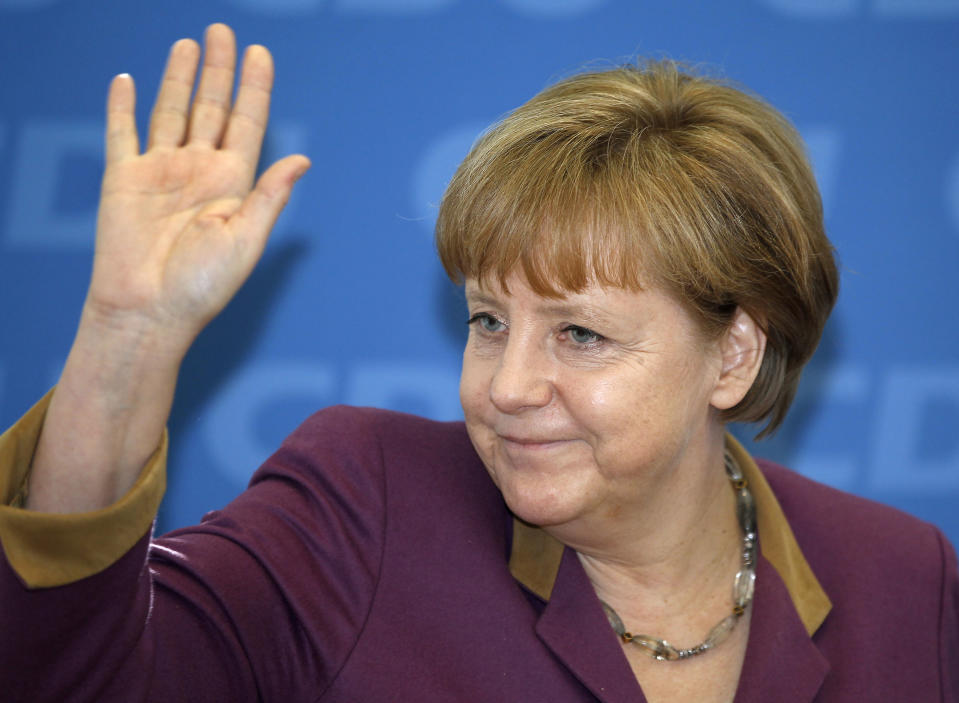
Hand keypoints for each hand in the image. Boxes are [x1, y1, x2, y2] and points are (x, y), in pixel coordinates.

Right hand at [88, 23, 308, 355]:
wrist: (148, 312)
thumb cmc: (202, 287)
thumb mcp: (246, 239)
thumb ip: (270, 195)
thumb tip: (304, 159)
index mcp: (233, 184)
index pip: (247, 124)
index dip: (254, 89)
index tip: (260, 55)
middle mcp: (199, 172)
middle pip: (211, 108)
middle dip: (219, 71)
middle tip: (224, 32)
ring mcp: (161, 172)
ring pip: (171, 112)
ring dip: (179, 78)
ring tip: (190, 44)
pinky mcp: (124, 179)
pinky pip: (122, 133)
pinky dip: (123, 106)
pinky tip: (128, 80)